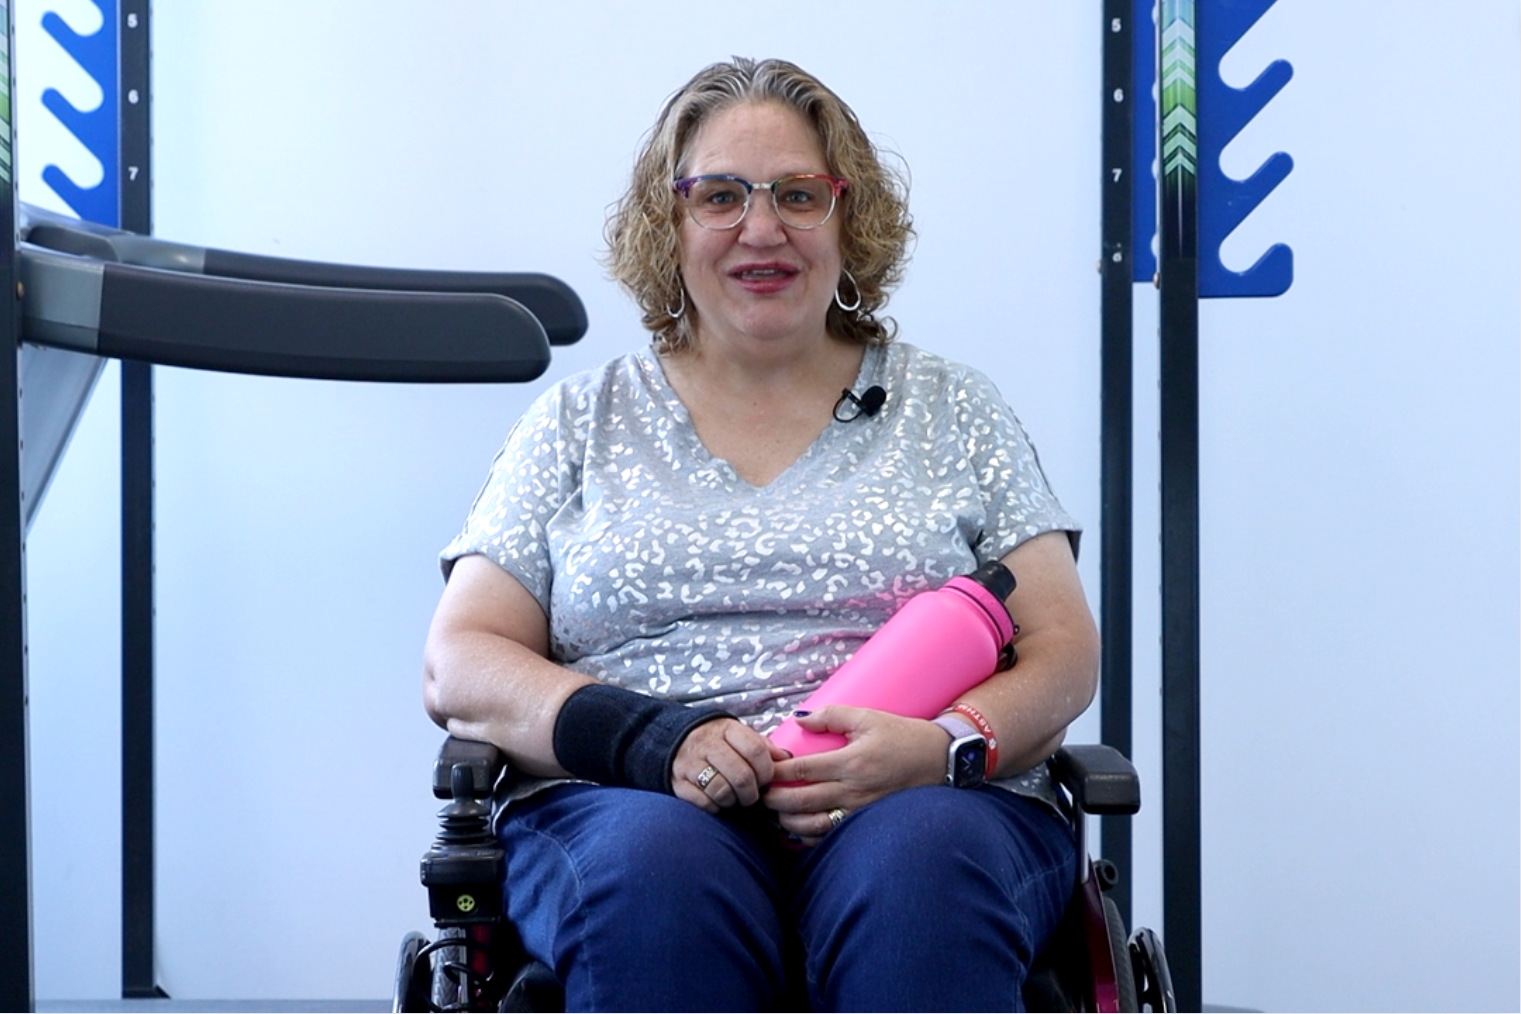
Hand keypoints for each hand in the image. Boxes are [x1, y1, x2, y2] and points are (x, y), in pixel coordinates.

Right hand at [671, 717, 787, 812]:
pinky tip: (718, 801)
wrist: (675, 740)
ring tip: (735, 797)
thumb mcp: (739, 735)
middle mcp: (707, 744)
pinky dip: (716, 807)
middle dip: (752, 792)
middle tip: (752, 794)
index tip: (766, 779)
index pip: (756, 750)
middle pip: (741, 775)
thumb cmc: (716, 741)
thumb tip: (787, 759)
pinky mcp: (678, 783)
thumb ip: (763, 747)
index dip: (766, 770)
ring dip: (734, 800)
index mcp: (727, 729)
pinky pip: (704, 803)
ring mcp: (690, 763)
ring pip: (722, 791)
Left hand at [763, 706, 948, 843]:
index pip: (803, 770)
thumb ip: (831, 716)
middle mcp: (854, 790)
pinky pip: (833, 836)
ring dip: (788, 821)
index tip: (763, 767)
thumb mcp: (868, 717)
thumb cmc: (903, 736)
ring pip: (814, 825)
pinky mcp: (867, 822)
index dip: (777, 771)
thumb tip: (798, 720)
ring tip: (775, 811)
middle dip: (774, 800)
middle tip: (758, 793)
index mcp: (852, 762)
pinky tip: (798, 828)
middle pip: (802, 802)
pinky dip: (810, 836)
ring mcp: (861, 811)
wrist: (941, 761)